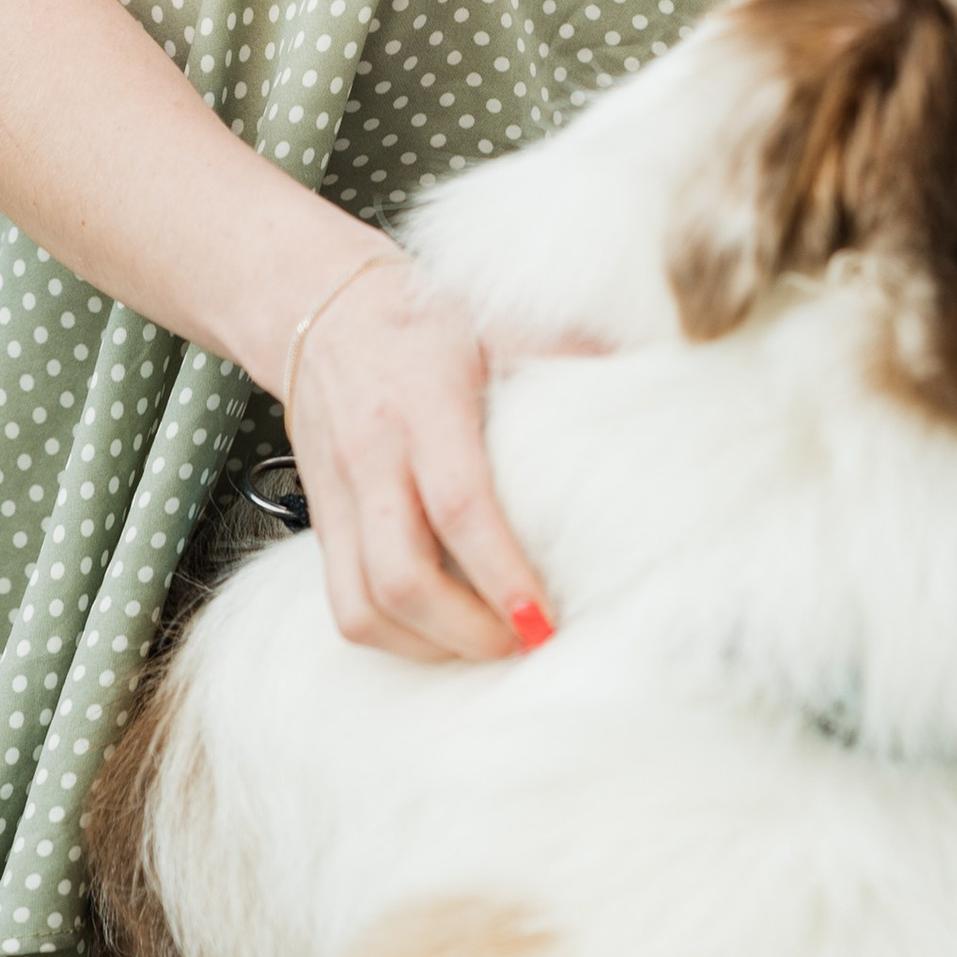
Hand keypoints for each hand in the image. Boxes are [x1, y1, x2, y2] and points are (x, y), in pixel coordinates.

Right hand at [280, 254, 550, 663]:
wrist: (318, 310)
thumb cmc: (413, 322)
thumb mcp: (491, 317)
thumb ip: (560, 347)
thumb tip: (638, 361)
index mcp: (422, 408)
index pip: (458, 505)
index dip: (501, 573)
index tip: (543, 618)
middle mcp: (372, 460)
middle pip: (402, 578)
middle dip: (468, 632)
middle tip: (527, 640)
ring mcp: (337, 498)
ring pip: (362, 607)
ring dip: (428, 646)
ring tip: (488, 643)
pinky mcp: (322, 522)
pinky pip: (344, 603)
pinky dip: (393, 635)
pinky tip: (440, 631)